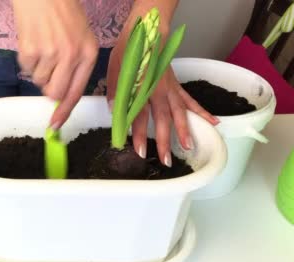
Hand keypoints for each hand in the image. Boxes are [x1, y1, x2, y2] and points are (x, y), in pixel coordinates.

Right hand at [13, 0, 98, 127]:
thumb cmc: (62, 10)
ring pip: (38, 81)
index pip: (77, 91)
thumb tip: (59, 93)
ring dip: (37, 70)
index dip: (64, 111)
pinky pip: (26, 69)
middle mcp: (72, 56)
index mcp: (88, 53)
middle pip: (55, 93)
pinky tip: (32, 40)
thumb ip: (75, 64)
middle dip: (48, 89)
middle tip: (46, 72)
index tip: (55, 125)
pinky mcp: (31, 50)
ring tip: (42, 46)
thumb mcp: (80, 36)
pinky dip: (26, 59)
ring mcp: (51, 53)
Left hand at [107, 29, 218, 166]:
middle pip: (163, 119)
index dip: (140, 134)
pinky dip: (202, 111)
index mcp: (142, 89)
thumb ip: (115, 93)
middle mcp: (159, 91)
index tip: (140, 151)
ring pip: (179, 113)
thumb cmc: (129, 52)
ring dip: (184, 130)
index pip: (140, 117)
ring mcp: (170, 89)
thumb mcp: (115, 72)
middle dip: (164, 141)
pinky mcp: (177, 85)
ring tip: (188, 147)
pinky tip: (214, 122)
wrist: (148, 33)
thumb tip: (114, 112)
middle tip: (165, 160)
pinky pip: (191, 100)